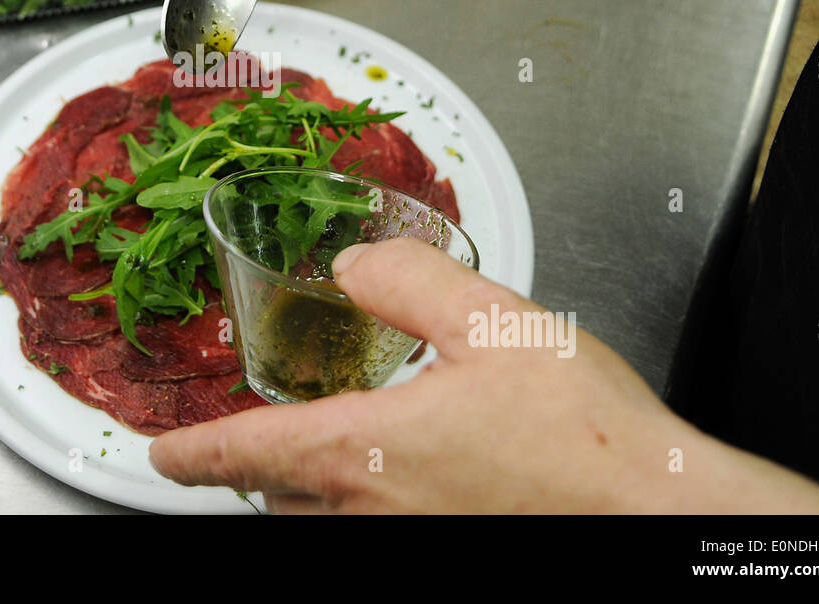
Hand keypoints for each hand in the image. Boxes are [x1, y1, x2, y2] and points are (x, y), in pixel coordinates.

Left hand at [149, 237, 818, 512]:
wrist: (657, 511)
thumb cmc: (585, 436)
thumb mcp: (493, 321)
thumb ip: (407, 282)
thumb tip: (353, 265)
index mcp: (368, 454)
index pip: (247, 453)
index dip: (195, 452)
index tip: (160, 456)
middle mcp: (375, 516)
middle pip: (277, 499)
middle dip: (249, 471)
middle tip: (238, 445)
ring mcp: (411, 544)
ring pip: (321, 525)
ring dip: (300, 493)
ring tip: (310, 460)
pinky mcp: (452, 553)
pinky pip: (370, 535)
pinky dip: (352, 509)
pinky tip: (398, 483)